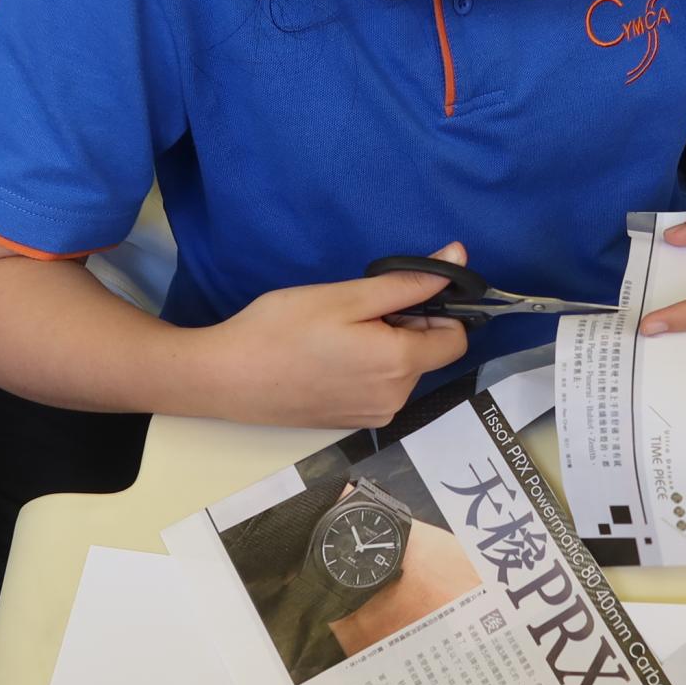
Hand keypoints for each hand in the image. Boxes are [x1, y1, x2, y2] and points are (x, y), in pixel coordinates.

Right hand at [201, 242, 470, 428]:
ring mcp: (373, 415)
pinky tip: (328, 357)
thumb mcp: (346, 296)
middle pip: (427, 355)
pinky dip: (367, 369)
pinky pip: (380, 389)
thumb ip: (407, 282)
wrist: (227, 378)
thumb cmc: (281, 329)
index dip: (435, 311)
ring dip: (384, 348)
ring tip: (335, 336)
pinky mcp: (352, 423)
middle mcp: (395, 398)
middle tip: (353, 314)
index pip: (456, 339)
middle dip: (404, 328)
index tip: (397, 298)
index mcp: (399, 365)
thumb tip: (458, 261)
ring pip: (403, 371)